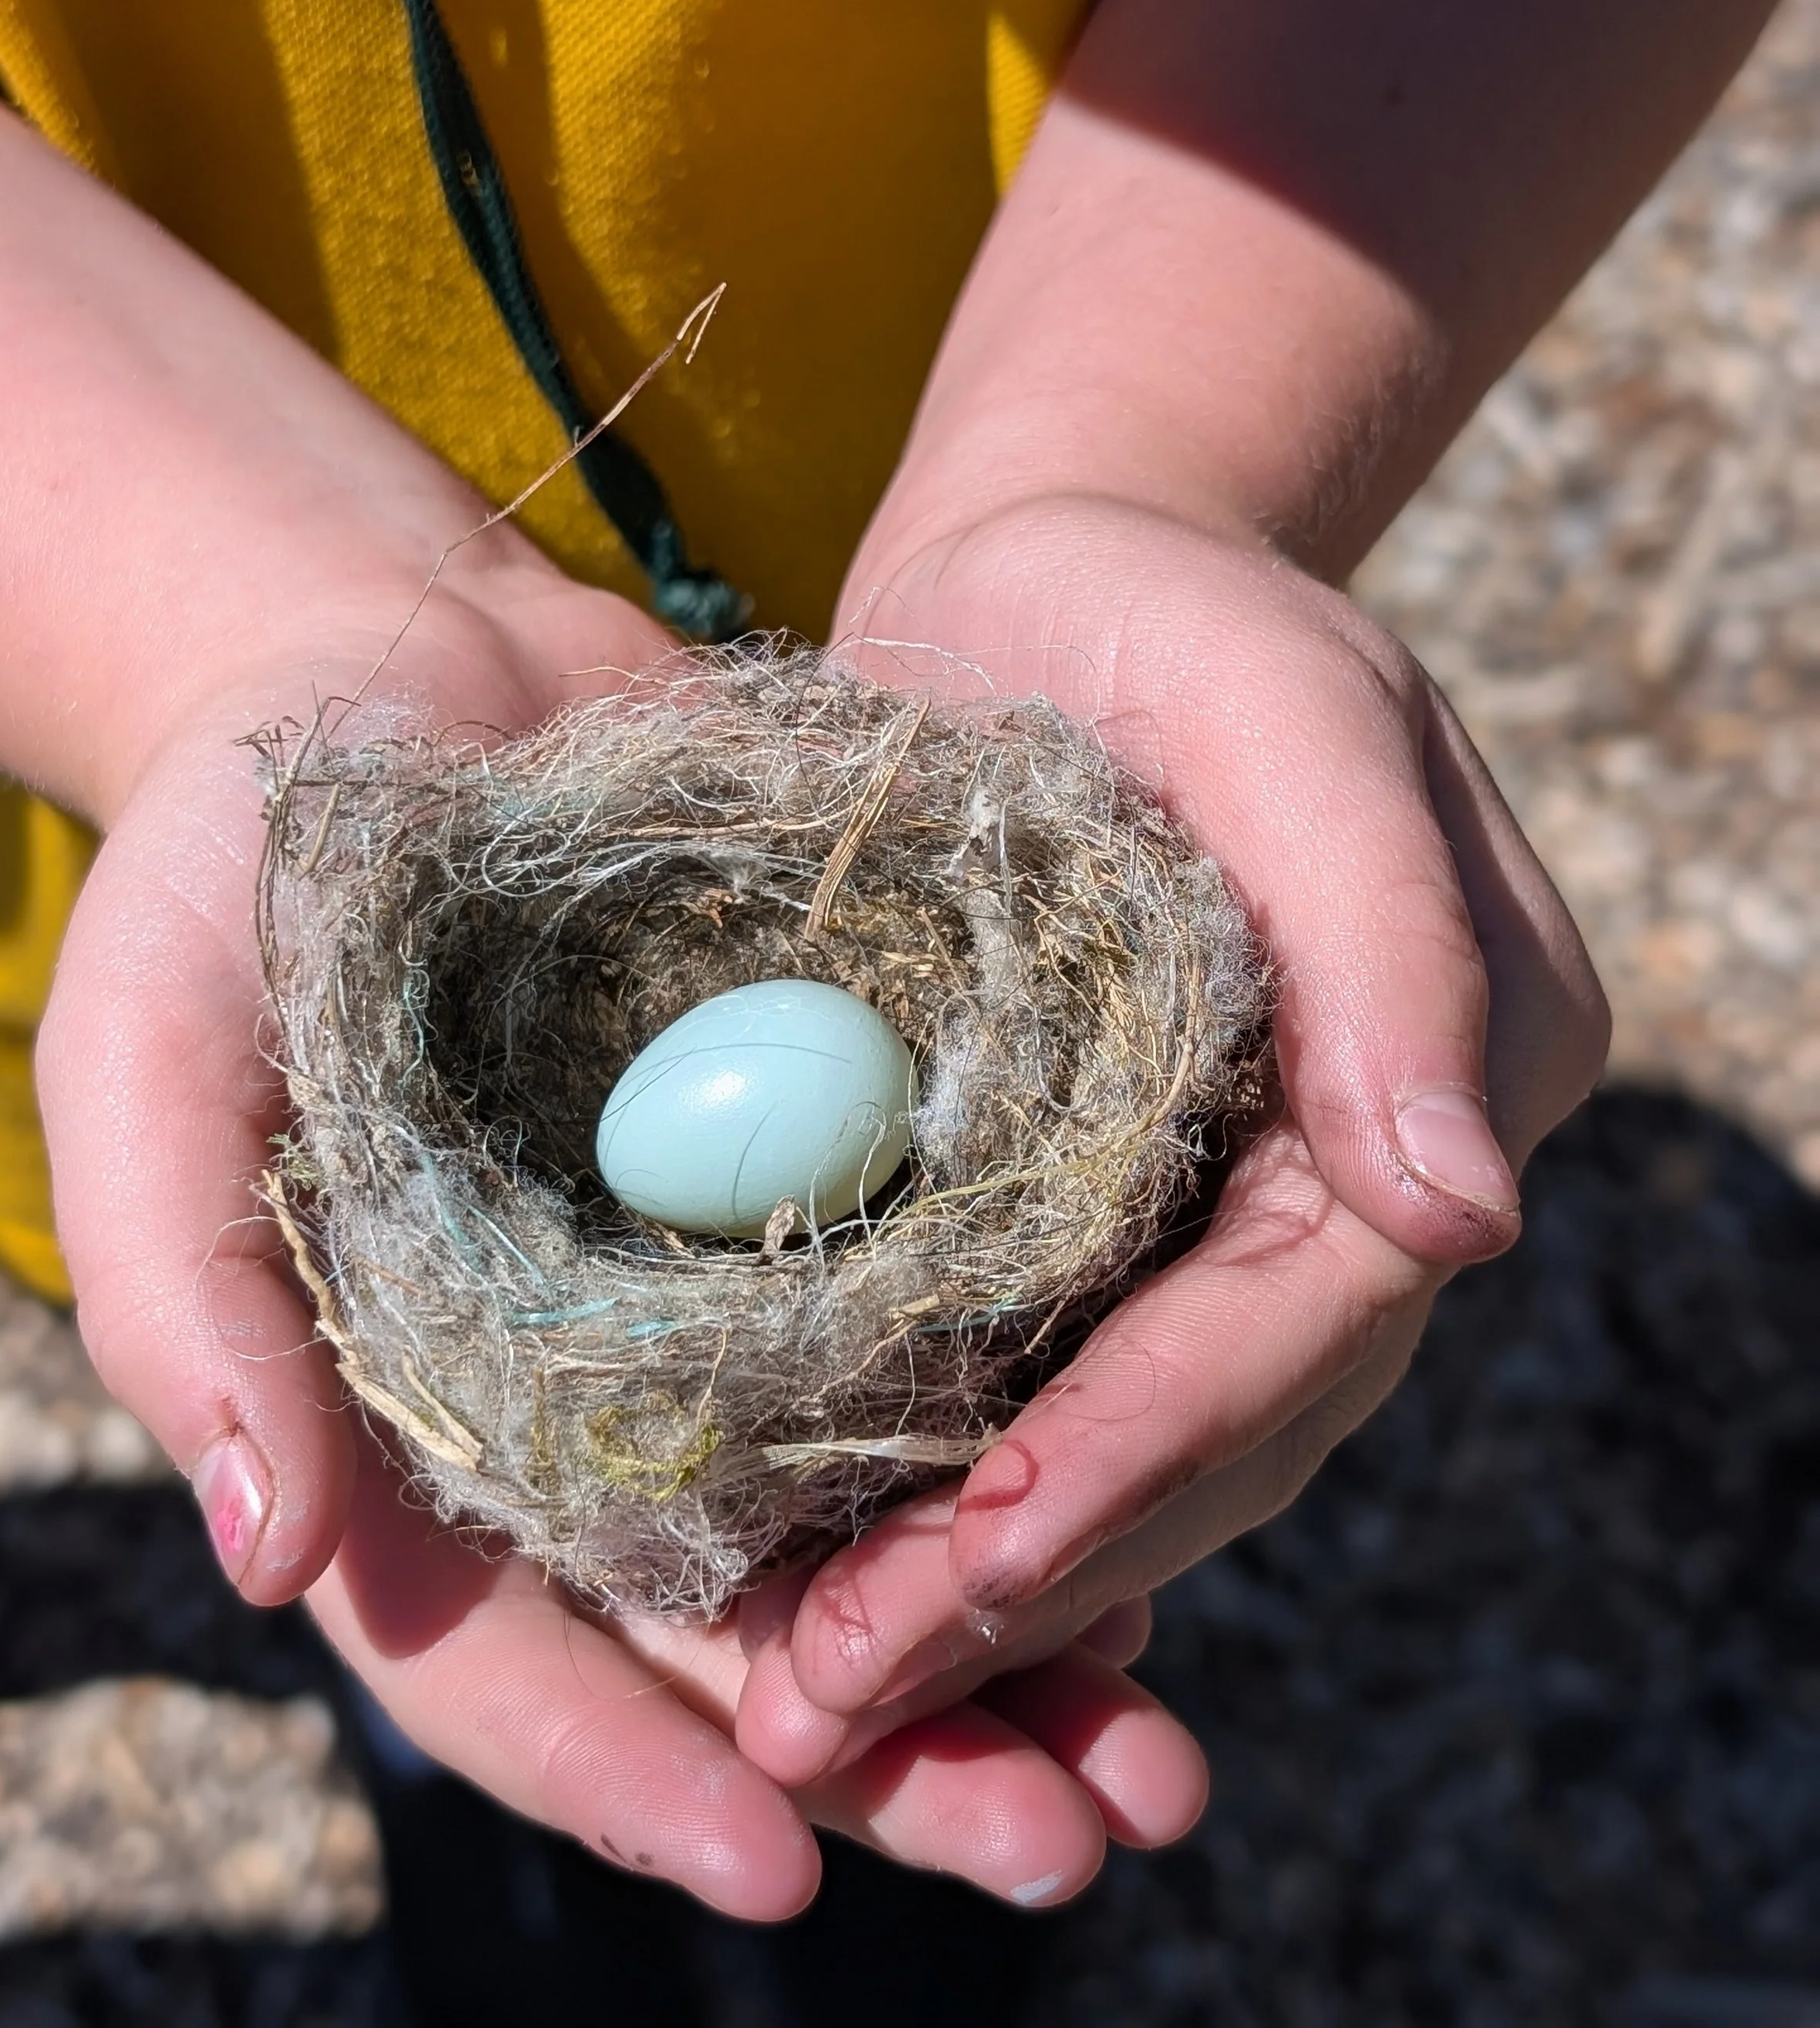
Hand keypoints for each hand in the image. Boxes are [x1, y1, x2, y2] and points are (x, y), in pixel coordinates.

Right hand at [33, 559, 1206, 1915]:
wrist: (394, 671)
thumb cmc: (230, 867)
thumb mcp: (152, 1047)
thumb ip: (182, 1294)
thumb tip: (274, 1559)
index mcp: (398, 1422)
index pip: (500, 1656)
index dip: (629, 1768)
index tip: (782, 1866)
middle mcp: (563, 1397)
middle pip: (723, 1631)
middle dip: (893, 1756)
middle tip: (1072, 1838)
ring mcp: (696, 1294)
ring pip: (854, 1522)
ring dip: (1005, 1635)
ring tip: (1153, 1736)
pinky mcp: (810, 1174)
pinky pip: (925, 1343)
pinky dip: (1027, 1435)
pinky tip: (1154, 1491)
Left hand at [732, 493, 1606, 1784]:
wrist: (1049, 574)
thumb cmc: (1171, 606)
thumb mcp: (1294, 716)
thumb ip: (1391, 941)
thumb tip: (1465, 1219)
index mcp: (1449, 1075)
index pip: (1308, 1312)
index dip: (1153, 1444)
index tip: (992, 1556)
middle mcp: (1359, 1176)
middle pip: (1219, 1425)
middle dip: (1039, 1571)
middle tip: (839, 1696)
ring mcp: (1233, 1204)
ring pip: (1132, 1445)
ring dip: (979, 1584)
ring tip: (805, 1695)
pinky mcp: (1100, 1204)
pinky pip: (1044, 1386)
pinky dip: (946, 1498)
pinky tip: (824, 1592)